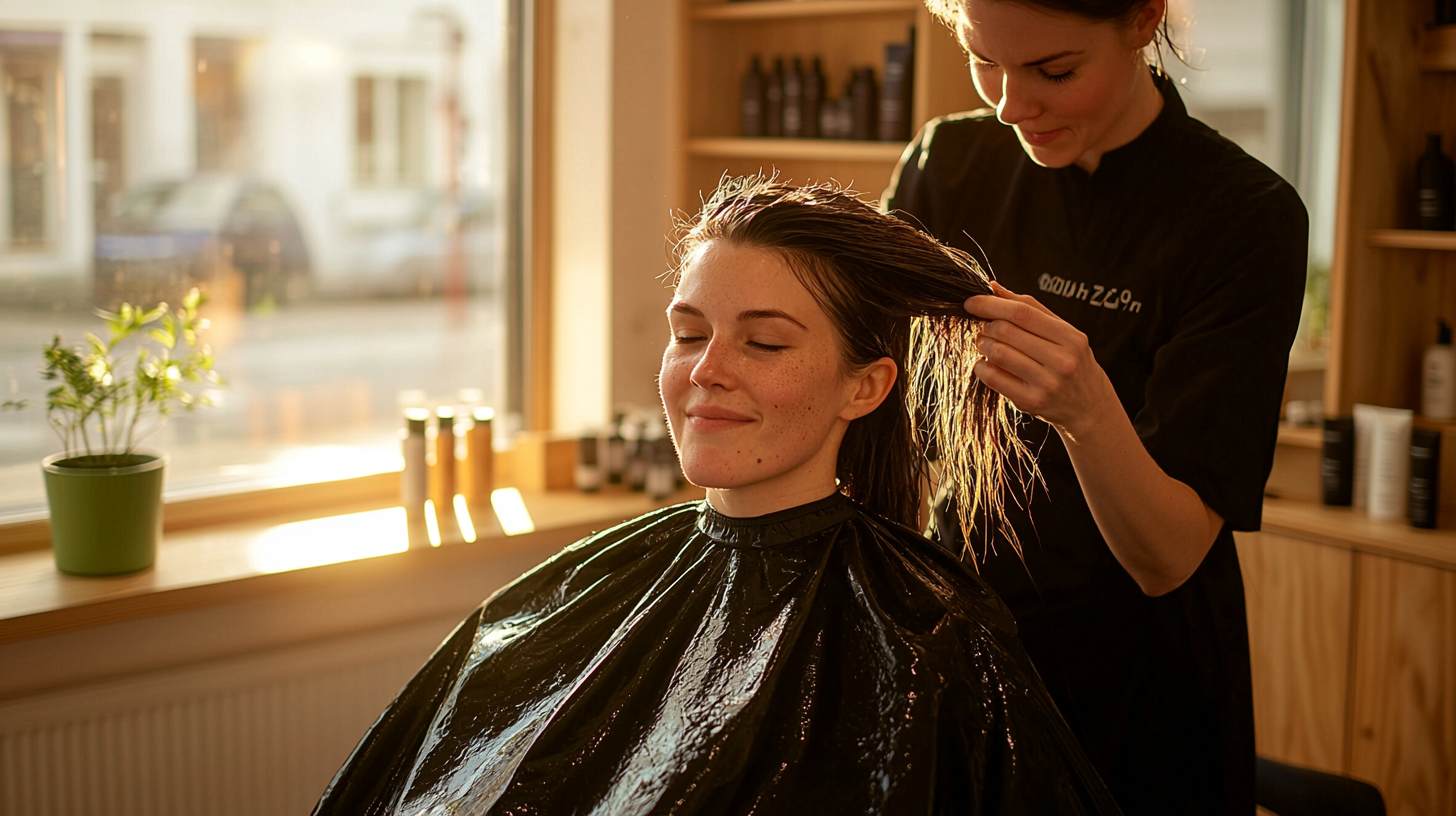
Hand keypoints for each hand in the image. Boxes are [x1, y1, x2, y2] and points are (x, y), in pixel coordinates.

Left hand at [967, 282, 1119, 437]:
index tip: (971, 301)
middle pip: (1007, 332)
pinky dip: (982, 367)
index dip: (992, 304)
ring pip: (998, 354)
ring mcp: (1047, 384)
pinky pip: (994, 378)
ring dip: (983, 345)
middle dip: (986, 325)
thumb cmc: (1071, 362)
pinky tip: (986, 364)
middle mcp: (1062, 361)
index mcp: (1070, 338)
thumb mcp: (1062, 332)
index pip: (1022, 313)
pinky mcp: (1031, 402)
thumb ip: (1031, 308)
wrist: (1089, 405)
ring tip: (985, 344)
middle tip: (983, 327)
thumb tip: (994, 288)